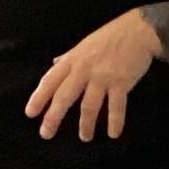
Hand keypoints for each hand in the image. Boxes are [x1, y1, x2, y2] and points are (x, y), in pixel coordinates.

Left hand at [25, 10, 160, 141]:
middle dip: (53, 117)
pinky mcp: (121, 82)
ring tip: (84, 138)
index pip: (50, 81)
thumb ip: (68, 57)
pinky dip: (115, 121)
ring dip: (85, 124)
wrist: (138, 30)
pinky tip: (113, 134)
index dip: (38, 98)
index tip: (30, 113)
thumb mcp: (83, 44)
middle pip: (64, 96)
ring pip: (89, 106)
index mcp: (72, 60)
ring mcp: (102, 77)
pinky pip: (116, 106)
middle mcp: (83, 70)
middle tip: (46, 134)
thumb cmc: (110, 36)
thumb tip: (54, 63)